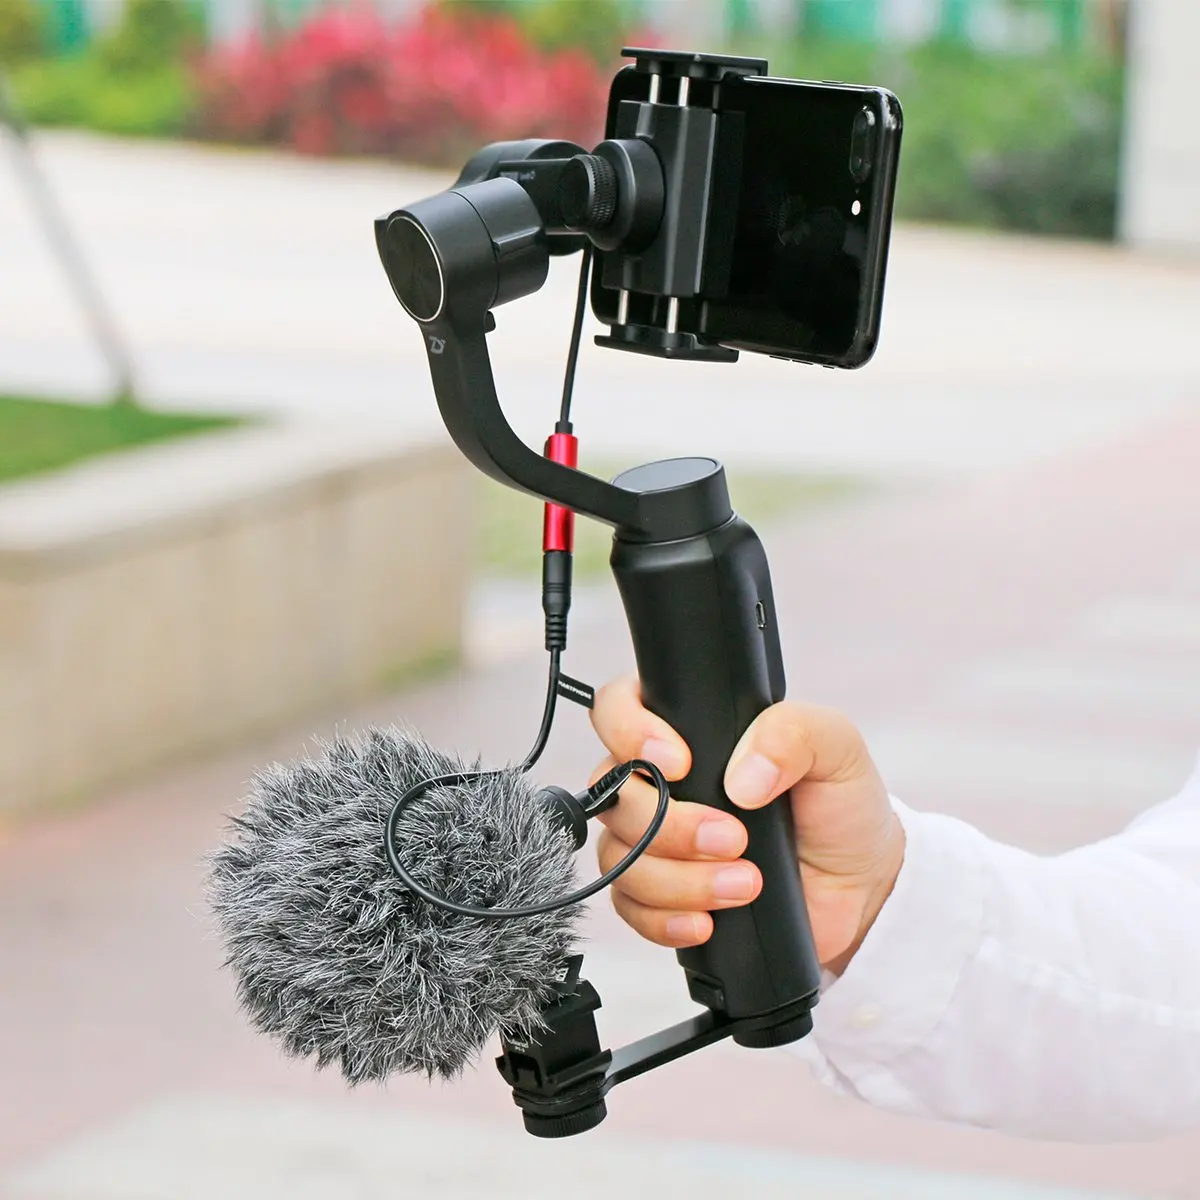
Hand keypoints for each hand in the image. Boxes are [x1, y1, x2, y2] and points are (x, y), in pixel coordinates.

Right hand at [590, 676, 904, 974]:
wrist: (860, 884)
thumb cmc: (840, 803)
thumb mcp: (835, 747)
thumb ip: (792, 733)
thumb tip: (741, 775)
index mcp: (687, 727)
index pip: (617, 708)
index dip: (629, 733)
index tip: (681, 764)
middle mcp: (659, 781)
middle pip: (614, 795)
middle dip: (670, 826)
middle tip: (734, 838)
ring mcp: (653, 840)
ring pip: (619, 857)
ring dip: (679, 880)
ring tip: (745, 884)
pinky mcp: (660, 895)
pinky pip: (630, 909)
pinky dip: (667, 918)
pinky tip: (709, 920)